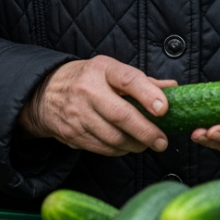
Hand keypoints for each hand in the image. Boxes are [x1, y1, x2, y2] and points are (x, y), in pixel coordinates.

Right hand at [18, 56, 175, 156]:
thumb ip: (143, 82)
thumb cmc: (89, 80)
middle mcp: (88, 90)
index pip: (128, 79)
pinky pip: (102, 148)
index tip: (164, 108)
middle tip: (161, 141)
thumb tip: (173, 88)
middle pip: (121, 115)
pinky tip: (128, 146)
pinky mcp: (72, 134)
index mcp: (102, 69)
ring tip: (147, 144)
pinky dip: (119, 150)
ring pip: (113, 137)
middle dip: (146, 131)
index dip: (148, 94)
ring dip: (135, 144)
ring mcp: (78, 114)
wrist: (45, 93)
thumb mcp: (112, 71)